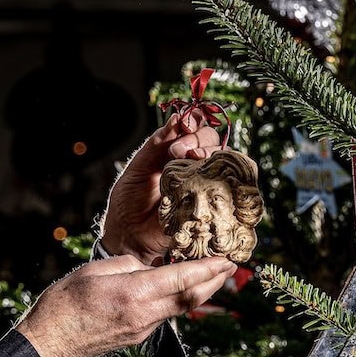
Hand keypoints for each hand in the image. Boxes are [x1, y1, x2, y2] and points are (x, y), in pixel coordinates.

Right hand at [15, 254, 235, 356]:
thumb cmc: (64, 303)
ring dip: (200, 292)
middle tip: (232, 265)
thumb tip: (146, 267)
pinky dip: (179, 300)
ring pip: (180, 308)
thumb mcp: (94, 270)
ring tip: (214, 276)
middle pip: (191, 297)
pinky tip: (181, 290)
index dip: (208, 268)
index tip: (227, 258)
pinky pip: (165, 315)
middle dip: (215, 281)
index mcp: (134, 293)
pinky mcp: (136, 337)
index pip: (182, 278)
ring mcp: (142, 329)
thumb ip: (126, 265)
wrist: (49, 343)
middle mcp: (144, 315)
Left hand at [100, 112, 224, 265]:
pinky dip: (223, 174)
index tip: (183, 127)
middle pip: (210, 138)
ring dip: (209, 153)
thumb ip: (155, 146)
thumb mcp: (136, 170)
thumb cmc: (128, 205)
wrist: (130, 237)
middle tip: (179, 150)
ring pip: (221, 156)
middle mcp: (190, 164)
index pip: (192, 127)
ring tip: (193, 160)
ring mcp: (202, 182)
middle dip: (198, 138)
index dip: (192, 122)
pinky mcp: (209, 201)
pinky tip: (209, 175)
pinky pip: (227, 184)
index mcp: (172, 152)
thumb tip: (176, 119)